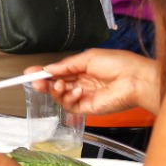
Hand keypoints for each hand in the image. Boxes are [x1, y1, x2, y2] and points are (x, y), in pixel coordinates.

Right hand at [31, 49, 160, 115]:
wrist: (135, 80)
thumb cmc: (118, 64)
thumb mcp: (88, 57)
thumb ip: (67, 65)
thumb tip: (49, 68)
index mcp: (82, 68)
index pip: (58, 71)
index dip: (44, 72)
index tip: (30, 72)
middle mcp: (81, 82)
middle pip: (56, 85)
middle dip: (44, 83)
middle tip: (36, 81)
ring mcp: (84, 96)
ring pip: (60, 96)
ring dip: (55, 91)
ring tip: (59, 85)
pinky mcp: (87, 108)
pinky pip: (70, 105)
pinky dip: (69, 98)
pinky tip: (78, 90)